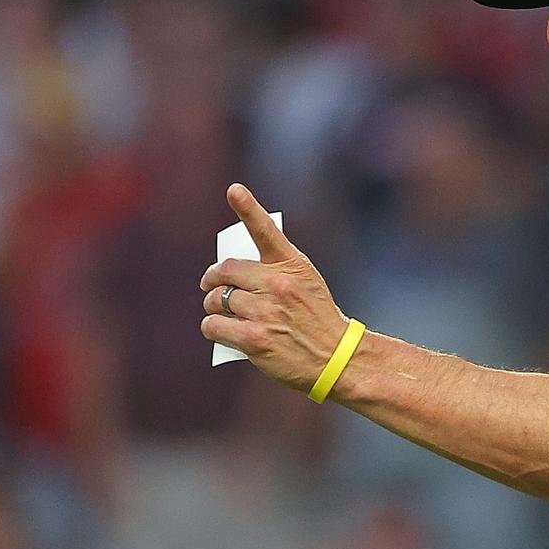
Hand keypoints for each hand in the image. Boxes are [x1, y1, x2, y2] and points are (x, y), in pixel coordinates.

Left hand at [200, 184, 351, 392]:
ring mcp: (265, 312)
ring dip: (212, 305)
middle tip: (211, 286)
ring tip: (218, 312)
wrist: (338, 359)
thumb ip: (274, 272)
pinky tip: (218, 329)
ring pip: (217, 300)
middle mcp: (278, 285)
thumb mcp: (307, 284)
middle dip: (212, 279)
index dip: (248, 207)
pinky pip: (214, 325)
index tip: (234, 190)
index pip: (266, 230)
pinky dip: (212, 327)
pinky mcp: (254, 339)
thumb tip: (232, 275)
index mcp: (292, 266)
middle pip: (226, 272)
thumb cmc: (317, 320)